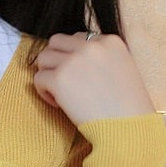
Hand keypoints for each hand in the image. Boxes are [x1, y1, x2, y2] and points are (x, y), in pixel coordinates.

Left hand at [33, 32, 154, 124]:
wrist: (127, 128)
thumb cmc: (127, 107)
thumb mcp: (122, 68)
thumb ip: (101, 57)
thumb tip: (73, 57)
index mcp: (110, 41)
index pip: (79, 38)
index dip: (74, 57)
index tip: (80, 76)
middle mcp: (91, 45)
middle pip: (56, 41)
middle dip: (55, 59)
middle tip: (62, 81)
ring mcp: (73, 61)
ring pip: (43, 57)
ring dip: (47, 74)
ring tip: (60, 93)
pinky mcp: (58, 79)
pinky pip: (38, 78)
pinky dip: (43, 92)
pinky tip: (58, 104)